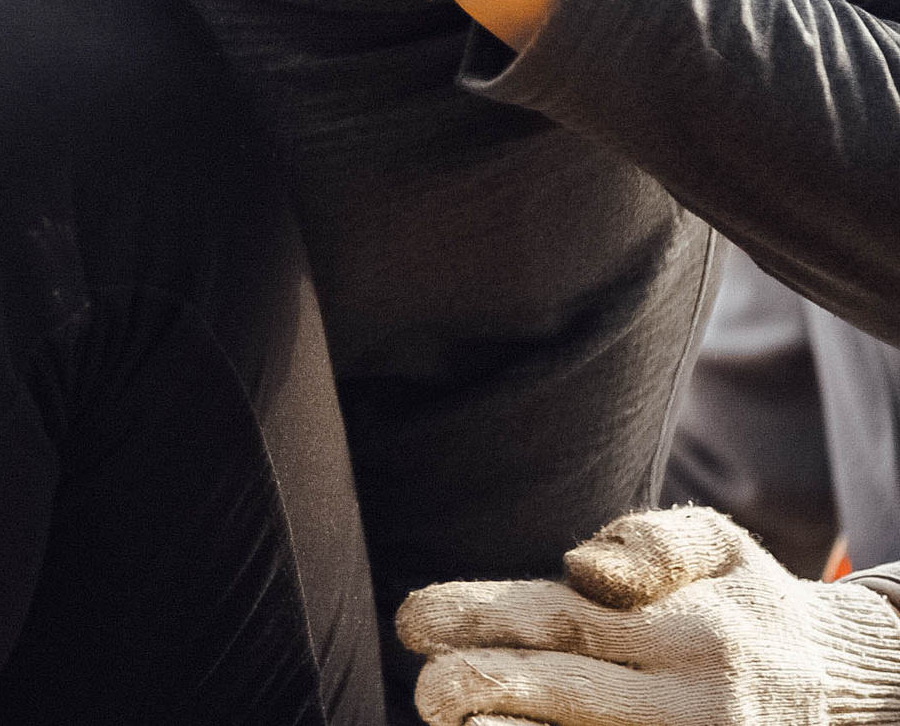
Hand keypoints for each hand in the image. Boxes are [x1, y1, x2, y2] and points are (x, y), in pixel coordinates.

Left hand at [399, 506, 899, 725]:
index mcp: (685, 629)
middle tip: (426, 688)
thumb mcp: (719, 547)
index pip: (559, 619)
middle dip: (475, 686)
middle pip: (559, 692)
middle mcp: (687, 701)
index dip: (475, 617)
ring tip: (454, 723)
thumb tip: (581, 567)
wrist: (836, 684)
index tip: (413, 620)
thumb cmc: (744, 604)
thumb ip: (652, 542)